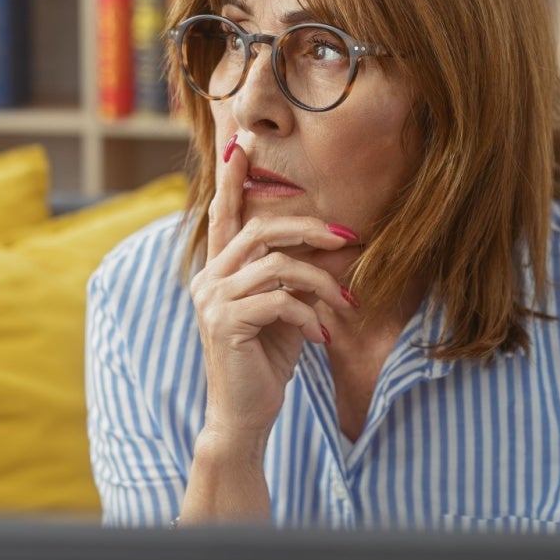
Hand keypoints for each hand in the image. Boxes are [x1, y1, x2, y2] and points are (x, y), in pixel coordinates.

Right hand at [190, 136, 357, 451]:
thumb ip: (301, 277)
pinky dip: (309, 316)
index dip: (232, 179)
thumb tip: (341, 245)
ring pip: (278, 266)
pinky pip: (279, 300)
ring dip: (322, 282)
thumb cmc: (267, 362)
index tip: (239, 143)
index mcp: (219, 270)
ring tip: (346, 304)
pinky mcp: (226, 323)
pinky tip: (323, 338)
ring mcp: (212, 300)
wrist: (244, 416)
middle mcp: (208, 278)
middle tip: (350, 238)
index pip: (225, 214)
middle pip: (262, 230)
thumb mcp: (290, 311)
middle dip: (311, 229)